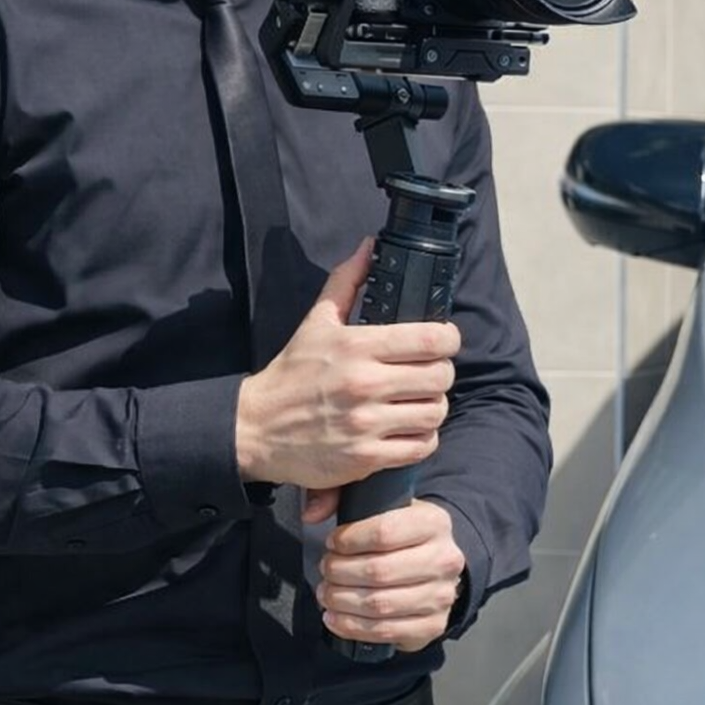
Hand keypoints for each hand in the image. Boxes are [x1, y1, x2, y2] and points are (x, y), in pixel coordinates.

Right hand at [236, 238, 459, 489]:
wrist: (256, 428)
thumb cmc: (291, 374)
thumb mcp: (315, 322)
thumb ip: (346, 282)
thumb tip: (370, 247)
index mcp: (355, 346)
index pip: (429, 339)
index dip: (448, 338)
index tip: (443, 340)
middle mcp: (364, 384)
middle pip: (440, 376)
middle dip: (440, 372)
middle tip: (427, 372)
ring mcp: (366, 423)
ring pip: (435, 412)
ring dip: (432, 406)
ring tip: (416, 400)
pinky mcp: (366, 457)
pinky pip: (421, 446)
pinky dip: (422, 438)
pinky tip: (406, 428)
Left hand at [311, 498, 464, 652]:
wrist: (435, 565)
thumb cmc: (402, 535)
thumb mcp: (388, 506)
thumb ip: (348, 500)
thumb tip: (312, 513)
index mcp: (434, 523)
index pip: (384, 532)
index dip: (349, 540)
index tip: (331, 543)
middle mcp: (445, 560)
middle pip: (379, 571)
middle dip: (341, 572)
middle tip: (326, 570)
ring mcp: (442, 596)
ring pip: (379, 604)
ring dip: (342, 601)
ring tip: (326, 593)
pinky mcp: (434, 625)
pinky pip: (386, 631)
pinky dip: (352, 626)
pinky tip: (334, 617)